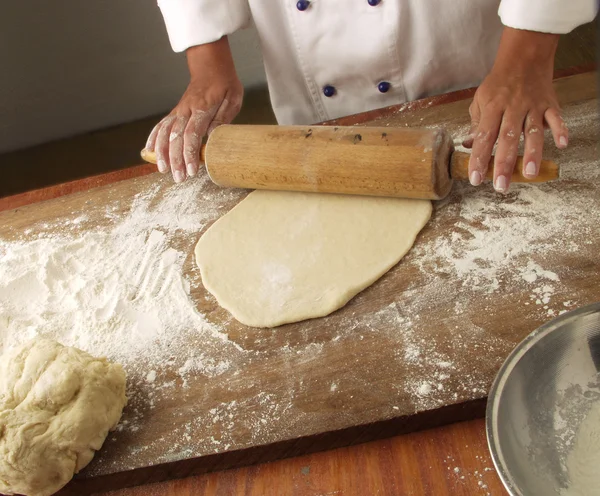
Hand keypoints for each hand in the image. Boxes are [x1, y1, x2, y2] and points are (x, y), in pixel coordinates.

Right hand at [145, 37, 242, 182]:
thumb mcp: (232, 99)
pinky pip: (160, 126)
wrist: (211, 67)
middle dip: (175, 160)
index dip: (190, 154)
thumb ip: (222, 119)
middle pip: (176, 138)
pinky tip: (149, 151)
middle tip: (179, 178)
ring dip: (161, 152)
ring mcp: (178, 111)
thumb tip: (213, 138)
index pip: (192, 135)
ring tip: (162, 169)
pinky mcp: (175, 112)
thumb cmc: (224, 84)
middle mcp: (186, 110)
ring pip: (164, 133)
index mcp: (202, 108)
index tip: (192, 170)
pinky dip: (153, 139)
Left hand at [463, 28, 566, 192]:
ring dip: (532, 153)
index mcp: (492, 108)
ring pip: (532, 132)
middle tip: (501, 185)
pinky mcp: (549, 104)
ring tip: (529, 173)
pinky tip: (563, 144)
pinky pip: (556, 118)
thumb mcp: (480, 101)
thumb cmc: (499, 83)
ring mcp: (532, 106)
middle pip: (507, 139)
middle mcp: (512, 108)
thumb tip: (469, 146)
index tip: (476, 178)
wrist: (524, 58)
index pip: (484, 137)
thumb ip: (477, 124)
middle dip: (504, 164)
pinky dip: (561, 130)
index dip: (479, 159)